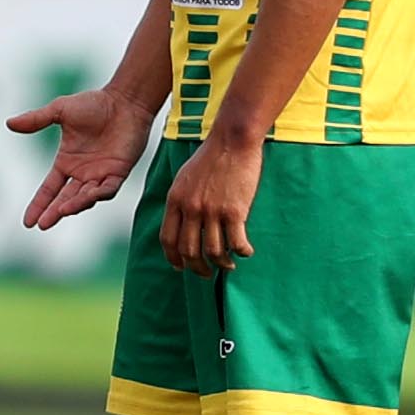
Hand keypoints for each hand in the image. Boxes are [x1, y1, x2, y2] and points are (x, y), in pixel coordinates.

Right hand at [7, 87, 158, 230]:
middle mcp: (82, 173)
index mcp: (67, 162)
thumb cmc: (95, 103)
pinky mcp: (119, 173)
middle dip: (53, 212)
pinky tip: (87, 196)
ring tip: (62, 210)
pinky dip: (97, 194)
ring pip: (85, 198)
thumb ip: (36, 119)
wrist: (125, 100)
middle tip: (43, 224)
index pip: (49, 189)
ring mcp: (101, 174)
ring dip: (74, 205)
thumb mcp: (60, 111)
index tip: (27, 222)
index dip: (39, 205)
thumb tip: (9, 124)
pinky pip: (107, 189)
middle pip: (65, 199)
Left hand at [162, 130, 262, 273]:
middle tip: (206, 273)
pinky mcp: (234, 211)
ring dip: (222, 264)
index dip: (173, 258)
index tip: (180, 267)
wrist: (232, 140)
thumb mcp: (184, 177)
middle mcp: (190, 208)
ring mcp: (212, 211)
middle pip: (189, 251)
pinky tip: (246, 252)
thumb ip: (180, 200)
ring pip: (213, 252)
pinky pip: (236, 243)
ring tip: (228, 265)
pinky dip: (241, 252)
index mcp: (175, 200)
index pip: (168, 239)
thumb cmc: (211, 156)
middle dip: (198, 268)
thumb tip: (182, 221)